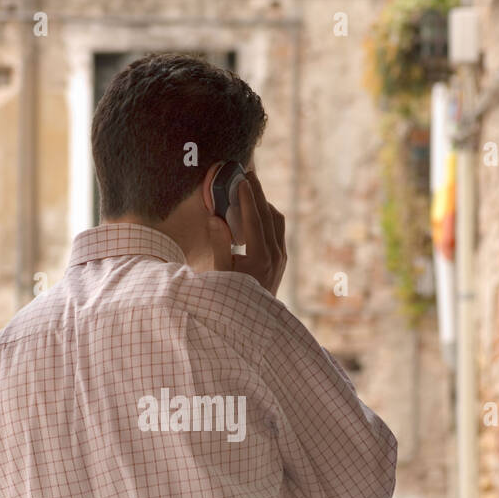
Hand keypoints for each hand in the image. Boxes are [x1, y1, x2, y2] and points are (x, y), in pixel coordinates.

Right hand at [206, 170, 286, 295]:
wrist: (252, 324)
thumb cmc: (231, 299)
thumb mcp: (220, 273)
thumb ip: (219, 244)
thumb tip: (216, 217)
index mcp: (260, 258)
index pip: (255, 219)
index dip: (248, 197)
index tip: (242, 178)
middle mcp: (276, 255)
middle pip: (269, 215)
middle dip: (257, 192)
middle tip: (247, 173)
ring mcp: (282, 258)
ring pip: (277, 221)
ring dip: (264, 203)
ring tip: (250, 190)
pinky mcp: (283, 260)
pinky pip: (278, 230)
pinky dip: (268, 216)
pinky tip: (256, 213)